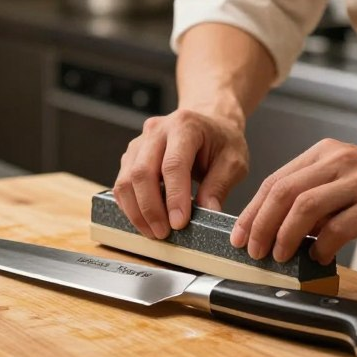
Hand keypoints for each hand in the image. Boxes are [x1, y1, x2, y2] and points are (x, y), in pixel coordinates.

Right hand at [113, 109, 248, 239]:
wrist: (210, 123)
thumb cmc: (222, 140)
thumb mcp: (234, 161)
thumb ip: (220, 185)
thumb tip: (208, 212)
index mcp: (185, 126)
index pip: (173, 164)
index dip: (174, 196)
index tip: (179, 223)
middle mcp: (157, 130)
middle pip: (142, 172)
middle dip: (150, 209)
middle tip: (163, 233)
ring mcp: (140, 142)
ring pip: (126, 180)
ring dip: (137, 211)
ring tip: (154, 232)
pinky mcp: (131, 156)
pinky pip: (122, 184)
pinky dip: (130, 206)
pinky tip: (146, 220)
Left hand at [230, 139, 356, 264]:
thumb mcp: (345, 176)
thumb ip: (315, 193)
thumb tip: (278, 227)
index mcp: (324, 153)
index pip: (275, 180)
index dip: (252, 210)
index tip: (240, 234)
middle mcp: (338, 162)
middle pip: (283, 192)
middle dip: (261, 224)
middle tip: (253, 249)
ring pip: (304, 207)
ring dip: (285, 236)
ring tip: (279, 255)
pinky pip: (337, 228)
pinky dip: (321, 245)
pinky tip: (319, 255)